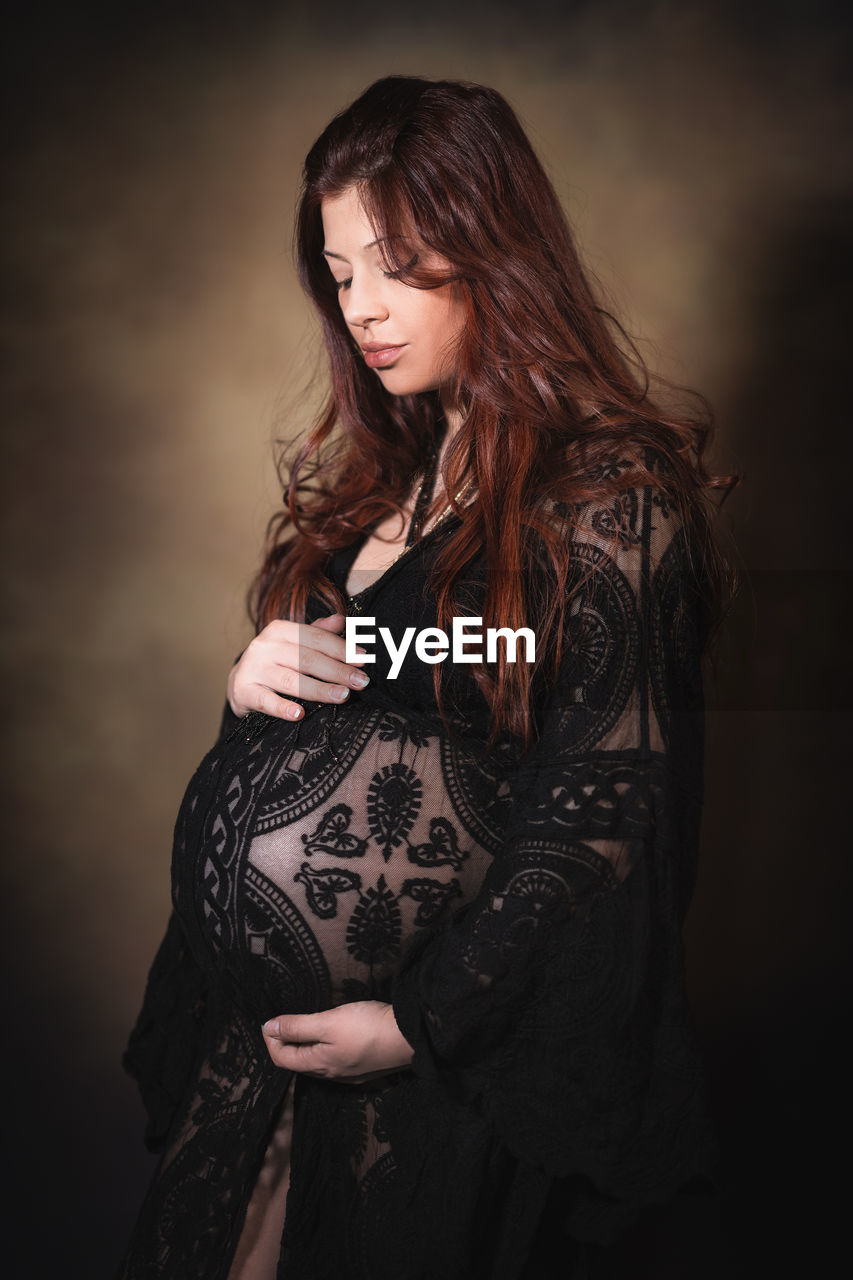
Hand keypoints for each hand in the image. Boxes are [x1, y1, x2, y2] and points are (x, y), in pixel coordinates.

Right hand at [227, 614, 369, 719]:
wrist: (240, 682)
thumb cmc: (277, 662)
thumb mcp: (295, 644)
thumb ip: (319, 633)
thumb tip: (342, 620)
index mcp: (280, 630)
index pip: (316, 638)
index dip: (342, 649)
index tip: (364, 660)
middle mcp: (264, 646)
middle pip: (307, 659)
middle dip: (338, 671)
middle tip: (361, 682)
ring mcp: (252, 668)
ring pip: (291, 680)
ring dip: (319, 689)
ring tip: (342, 696)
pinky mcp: (243, 690)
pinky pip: (266, 700)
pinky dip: (282, 708)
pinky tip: (299, 715)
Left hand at [261, 1001, 413, 1082]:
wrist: (409, 1037)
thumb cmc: (366, 1028)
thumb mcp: (328, 1022)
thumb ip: (298, 1026)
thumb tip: (268, 1027)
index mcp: (319, 1065)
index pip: (282, 1058)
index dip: (270, 1040)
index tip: (268, 1020)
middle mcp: (331, 1075)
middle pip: (299, 1062)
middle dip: (286, 1043)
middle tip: (284, 1020)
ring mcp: (350, 1074)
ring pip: (318, 1063)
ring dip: (306, 1046)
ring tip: (306, 1025)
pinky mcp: (364, 1068)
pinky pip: (335, 1062)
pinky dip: (324, 1049)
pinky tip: (333, 1036)